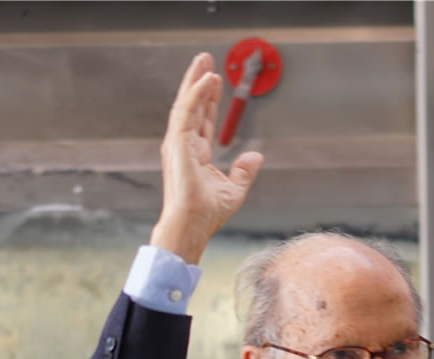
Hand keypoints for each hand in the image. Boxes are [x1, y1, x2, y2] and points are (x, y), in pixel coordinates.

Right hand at [151, 52, 263, 263]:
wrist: (192, 225)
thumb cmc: (207, 214)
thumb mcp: (234, 190)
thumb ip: (244, 171)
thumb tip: (256, 155)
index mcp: (195, 154)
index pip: (202, 120)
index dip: (209, 99)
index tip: (215, 81)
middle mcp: (184, 146)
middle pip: (191, 106)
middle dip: (198, 81)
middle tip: (205, 58)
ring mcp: (178, 144)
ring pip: (186, 103)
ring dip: (195, 80)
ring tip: (204, 60)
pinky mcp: (177, 144)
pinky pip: (187, 111)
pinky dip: (196, 93)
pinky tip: (207, 78)